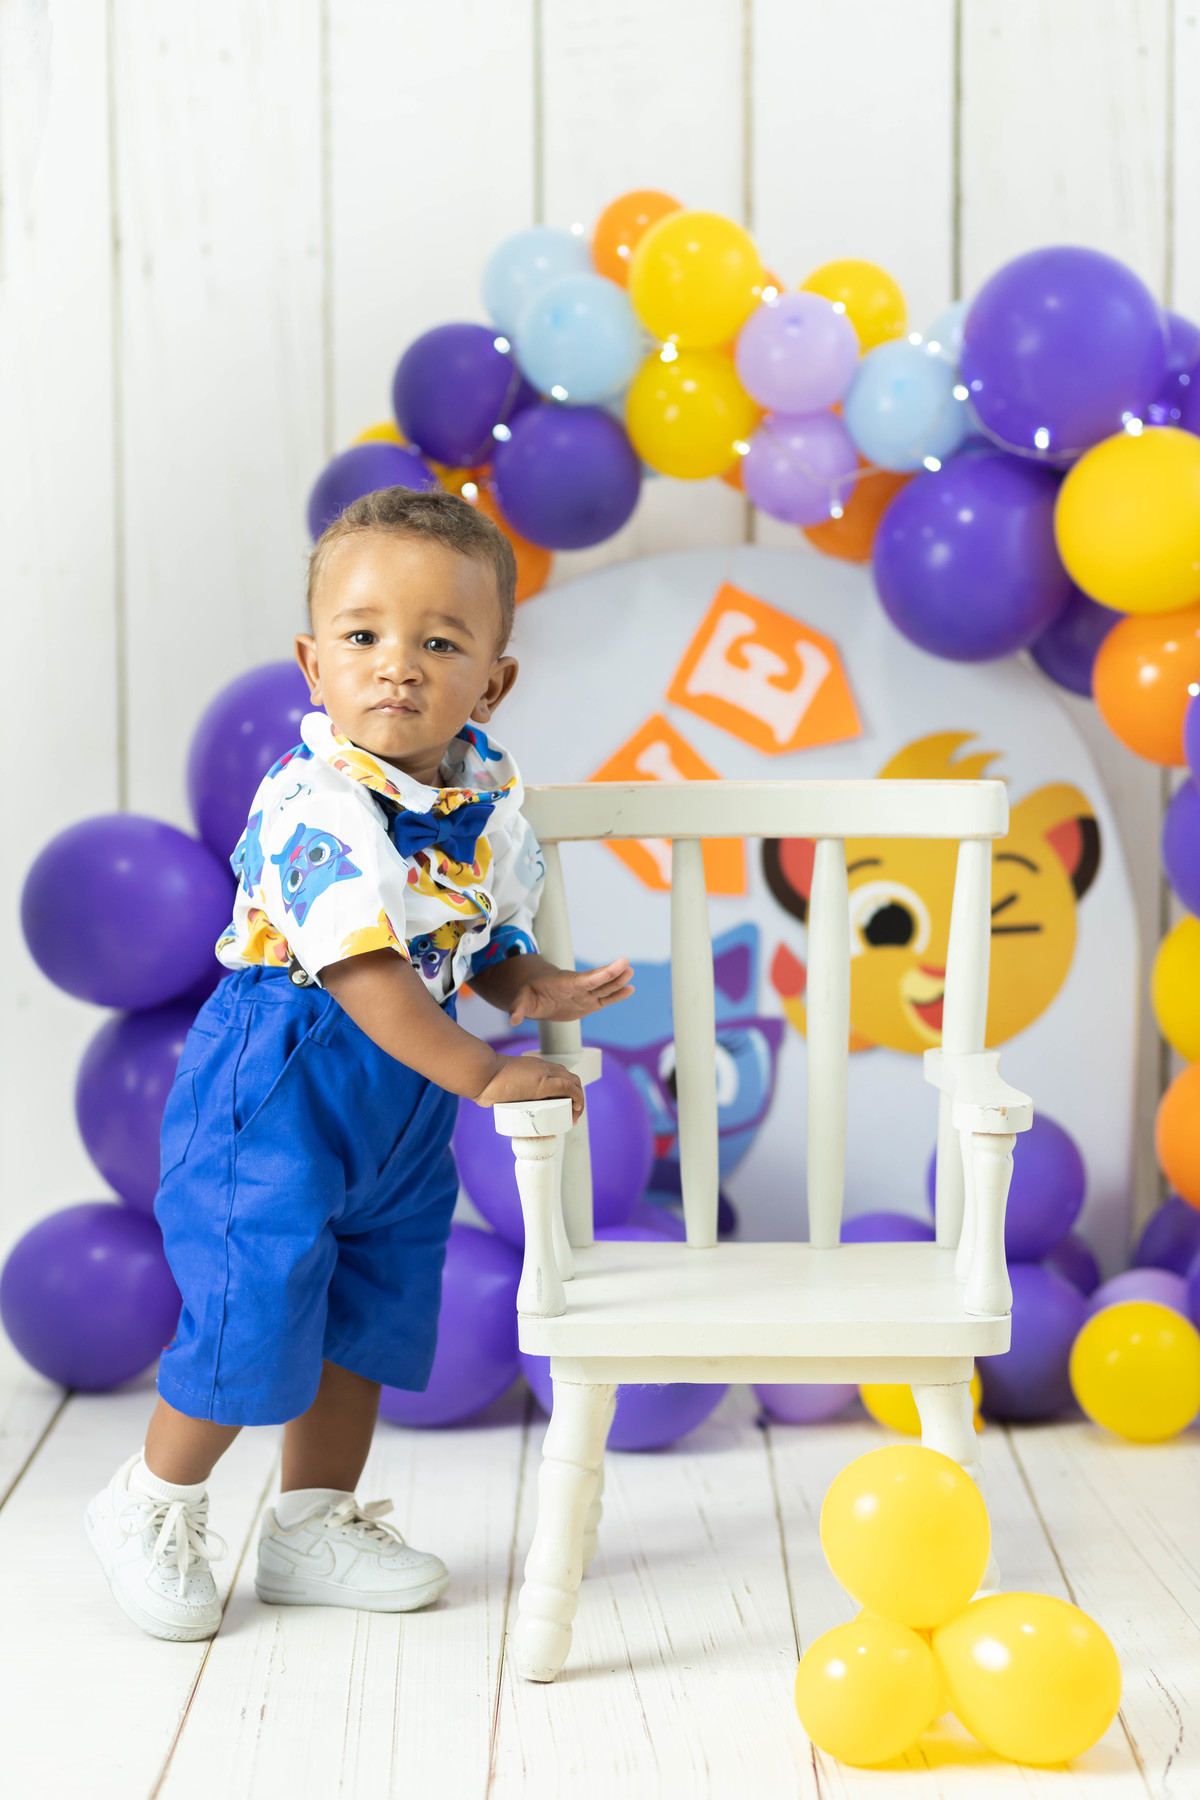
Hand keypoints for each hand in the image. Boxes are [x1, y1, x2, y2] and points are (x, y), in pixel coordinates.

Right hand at [473, 1053, 584, 1122]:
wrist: (482, 1074)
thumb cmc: (486, 1081)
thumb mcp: (503, 1086)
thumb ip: (503, 1092)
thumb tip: (492, 1103)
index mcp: (534, 1067)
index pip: (559, 1075)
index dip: (567, 1089)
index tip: (566, 1105)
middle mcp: (543, 1067)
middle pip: (570, 1078)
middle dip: (576, 1096)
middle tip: (572, 1114)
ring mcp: (544, 1073)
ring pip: (573, 1082)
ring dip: (578, 1099)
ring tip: (574, 1115)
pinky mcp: (544, 1082)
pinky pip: (568, 1087)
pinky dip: (577, 1097)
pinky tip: (576, 1107)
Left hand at [507, 957, 633, 1026]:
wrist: (536, 994)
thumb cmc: (528, 994)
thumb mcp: (521, 1001)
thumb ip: (518, 1009)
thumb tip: (513, 1020)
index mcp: (563, 984)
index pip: (582, 980)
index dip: (596, 975)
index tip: (609, 969)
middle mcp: (577, 987)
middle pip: (597, 980)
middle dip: (611, 973)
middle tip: (625, 964)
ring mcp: (585, 995)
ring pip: (604, 988)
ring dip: (617, 982)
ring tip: (631, 972)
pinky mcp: (588, 1003)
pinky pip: (605, 999)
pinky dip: (617, 995)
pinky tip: (629, 990)